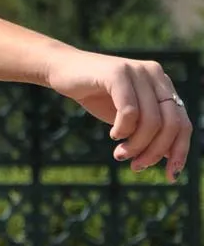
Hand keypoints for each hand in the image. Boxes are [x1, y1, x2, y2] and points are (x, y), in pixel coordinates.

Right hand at [47, 50, 191, 181]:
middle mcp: (154, 74)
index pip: (183, 123)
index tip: (170, 175)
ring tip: (119, 154)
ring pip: (151, 121)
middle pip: (170, 124)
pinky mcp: (117, 73)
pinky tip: (113, 134)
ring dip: (136, 145)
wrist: (62, 70)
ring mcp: (136, 71)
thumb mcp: (127, 117)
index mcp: (162, 84)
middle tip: (136, 166)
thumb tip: (171, 159)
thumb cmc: (96, 95)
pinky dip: (122, 129)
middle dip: (154, 152)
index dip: (180, 152)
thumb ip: (148, 130)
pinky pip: (130, 111)